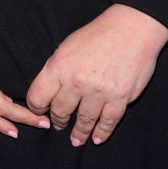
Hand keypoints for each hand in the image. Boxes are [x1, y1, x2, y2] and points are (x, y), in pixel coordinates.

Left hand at [25, 4, 167, 146]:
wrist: (131, 29)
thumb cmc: (97, 34)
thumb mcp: (66, 46)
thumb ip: (56, 68)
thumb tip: (48, 89)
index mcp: (59, 67)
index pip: (38, 96)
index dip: (36, 107)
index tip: (39, 111)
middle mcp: (77, 82)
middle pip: (61, 111)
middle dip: (58, 120)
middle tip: (58, 125)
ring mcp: (99, 92)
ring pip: (84, 120)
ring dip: (79, 132)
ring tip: (76, 139)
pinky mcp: (120, 97)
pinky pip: (108, 121)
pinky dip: (102, 132)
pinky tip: (97, 139)